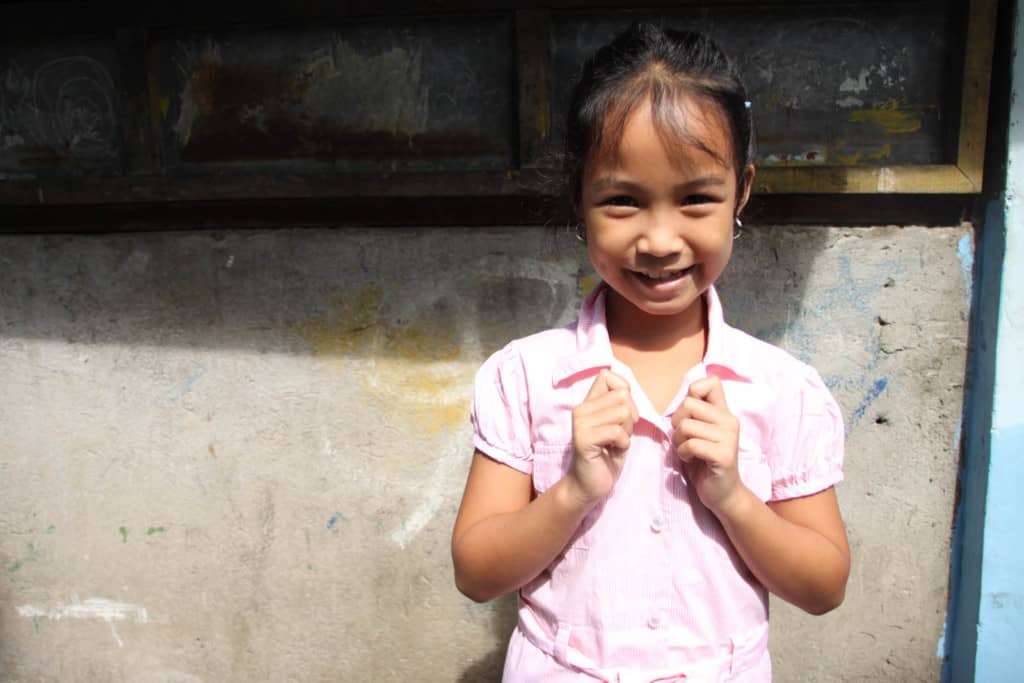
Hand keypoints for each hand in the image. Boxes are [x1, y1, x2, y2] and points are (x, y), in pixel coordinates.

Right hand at [568, 369, 637, 505]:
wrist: (589, 485)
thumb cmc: (606, 455)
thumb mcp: (617, 425)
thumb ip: (619, 405)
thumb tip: (626, 388)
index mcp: (588, 402)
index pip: (608, 375)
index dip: (625, 393)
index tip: (622, 415)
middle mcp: (581, 408)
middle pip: (623, 396)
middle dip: (630, 417)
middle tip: (619, 435)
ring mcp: (580, 423)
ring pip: (622, 412)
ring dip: (627, 432)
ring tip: (615, 443)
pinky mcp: (583, 439)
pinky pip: (617, 432)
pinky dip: (623, 444)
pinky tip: (612, 451)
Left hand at [671, 375, 742, 513]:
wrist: (722, 493)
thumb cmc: (704, 461)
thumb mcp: (699, 431)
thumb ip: (696, 412)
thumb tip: (685, 394)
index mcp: (724, 412)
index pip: (711, 382)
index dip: (693, 392)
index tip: (689, 414)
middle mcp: (730, 421)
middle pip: (688, 403)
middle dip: (677, 423)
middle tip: (684, 439)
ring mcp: (729, 437)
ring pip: (686, 425)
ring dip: (679, 441)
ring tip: (688, 451)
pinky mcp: (724, 455)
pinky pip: (691, 444)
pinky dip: (684, 453)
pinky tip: (691, 459)